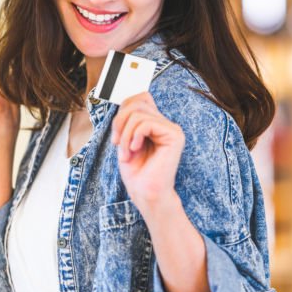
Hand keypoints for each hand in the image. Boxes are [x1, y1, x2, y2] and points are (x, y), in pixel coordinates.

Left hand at [111, 92, 184, 211]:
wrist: (146, 194)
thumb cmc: (136, 172)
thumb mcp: (125, 139)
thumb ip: (128, 119)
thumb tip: (126, 100)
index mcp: (156, 124)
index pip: (141, 98)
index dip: (124, 109)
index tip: (117, 134)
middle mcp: (166, 124)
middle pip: (138, 102)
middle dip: (120, 121)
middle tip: (117, 143)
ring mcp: (172, 129)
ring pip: (139, 113)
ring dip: (125, 134)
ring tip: (126, 153)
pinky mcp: (174, 136)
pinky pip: (146, 123)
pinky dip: (134, 136)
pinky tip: (135, 150)